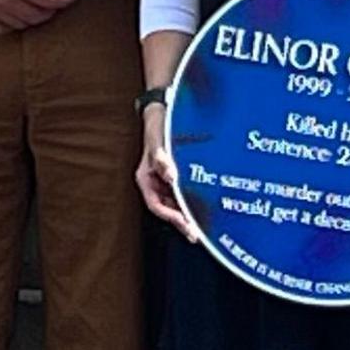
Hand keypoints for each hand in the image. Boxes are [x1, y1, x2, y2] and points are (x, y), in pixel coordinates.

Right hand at [134, 103, 193, 233]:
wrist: (163, 114)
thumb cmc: (157, 128)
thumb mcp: (158, 142)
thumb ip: (162, 158)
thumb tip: (171, 176)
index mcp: (145, 179)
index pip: (156, 205)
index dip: (170, 216)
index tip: (184, 223)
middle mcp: (155, 183)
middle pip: (167, 208)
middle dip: (180, 221)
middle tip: (195, 235)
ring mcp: (164, 181)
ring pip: (175, 203)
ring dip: (187, 213)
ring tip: (201, 226)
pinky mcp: (175, 177)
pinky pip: (182, 193)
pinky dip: (191, 200)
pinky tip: (204, 205)